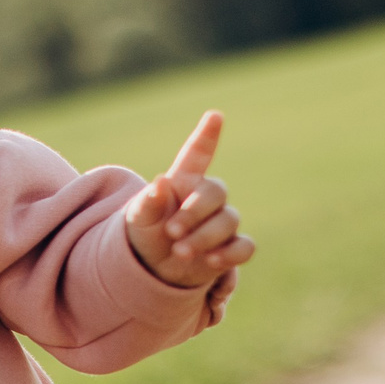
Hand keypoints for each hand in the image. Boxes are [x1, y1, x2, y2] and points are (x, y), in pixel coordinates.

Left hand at [125, 110, 255, 288]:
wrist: (155, 268)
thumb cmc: (147, 234)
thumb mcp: (139, 219)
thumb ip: (148, 203)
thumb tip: (160, 182)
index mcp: (183, 181)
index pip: (198, 154)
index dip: (207, 135)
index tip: (215, 115)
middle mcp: (206, 197)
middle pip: (216, 192)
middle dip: (194, 213)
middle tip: (171, 232)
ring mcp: (222, 221)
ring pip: (229, 221)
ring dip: (204, 238)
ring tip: (180, 252)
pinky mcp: (232, 247)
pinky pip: (245, 246)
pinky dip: (231, 254)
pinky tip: (211, 261)